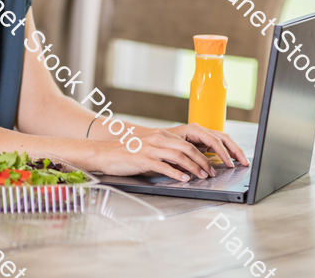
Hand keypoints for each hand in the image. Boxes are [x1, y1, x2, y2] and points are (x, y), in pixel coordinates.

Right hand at [87, 124, 245, 180]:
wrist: (103, 153)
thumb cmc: (125, 153)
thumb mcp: (147, 148)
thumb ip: (164, 152)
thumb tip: (183, 164)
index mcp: (159, 135)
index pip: (187, 143)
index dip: (202, 154)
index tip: (211, 165)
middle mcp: (156, 139)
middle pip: (187, 148)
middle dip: (203, 161)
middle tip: (211, 172)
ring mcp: (149, 148)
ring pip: (179, 156)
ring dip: (194, 167)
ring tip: (202, 176)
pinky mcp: (143, 159)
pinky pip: (164, 166)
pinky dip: (176, 173)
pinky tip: (184, 179)